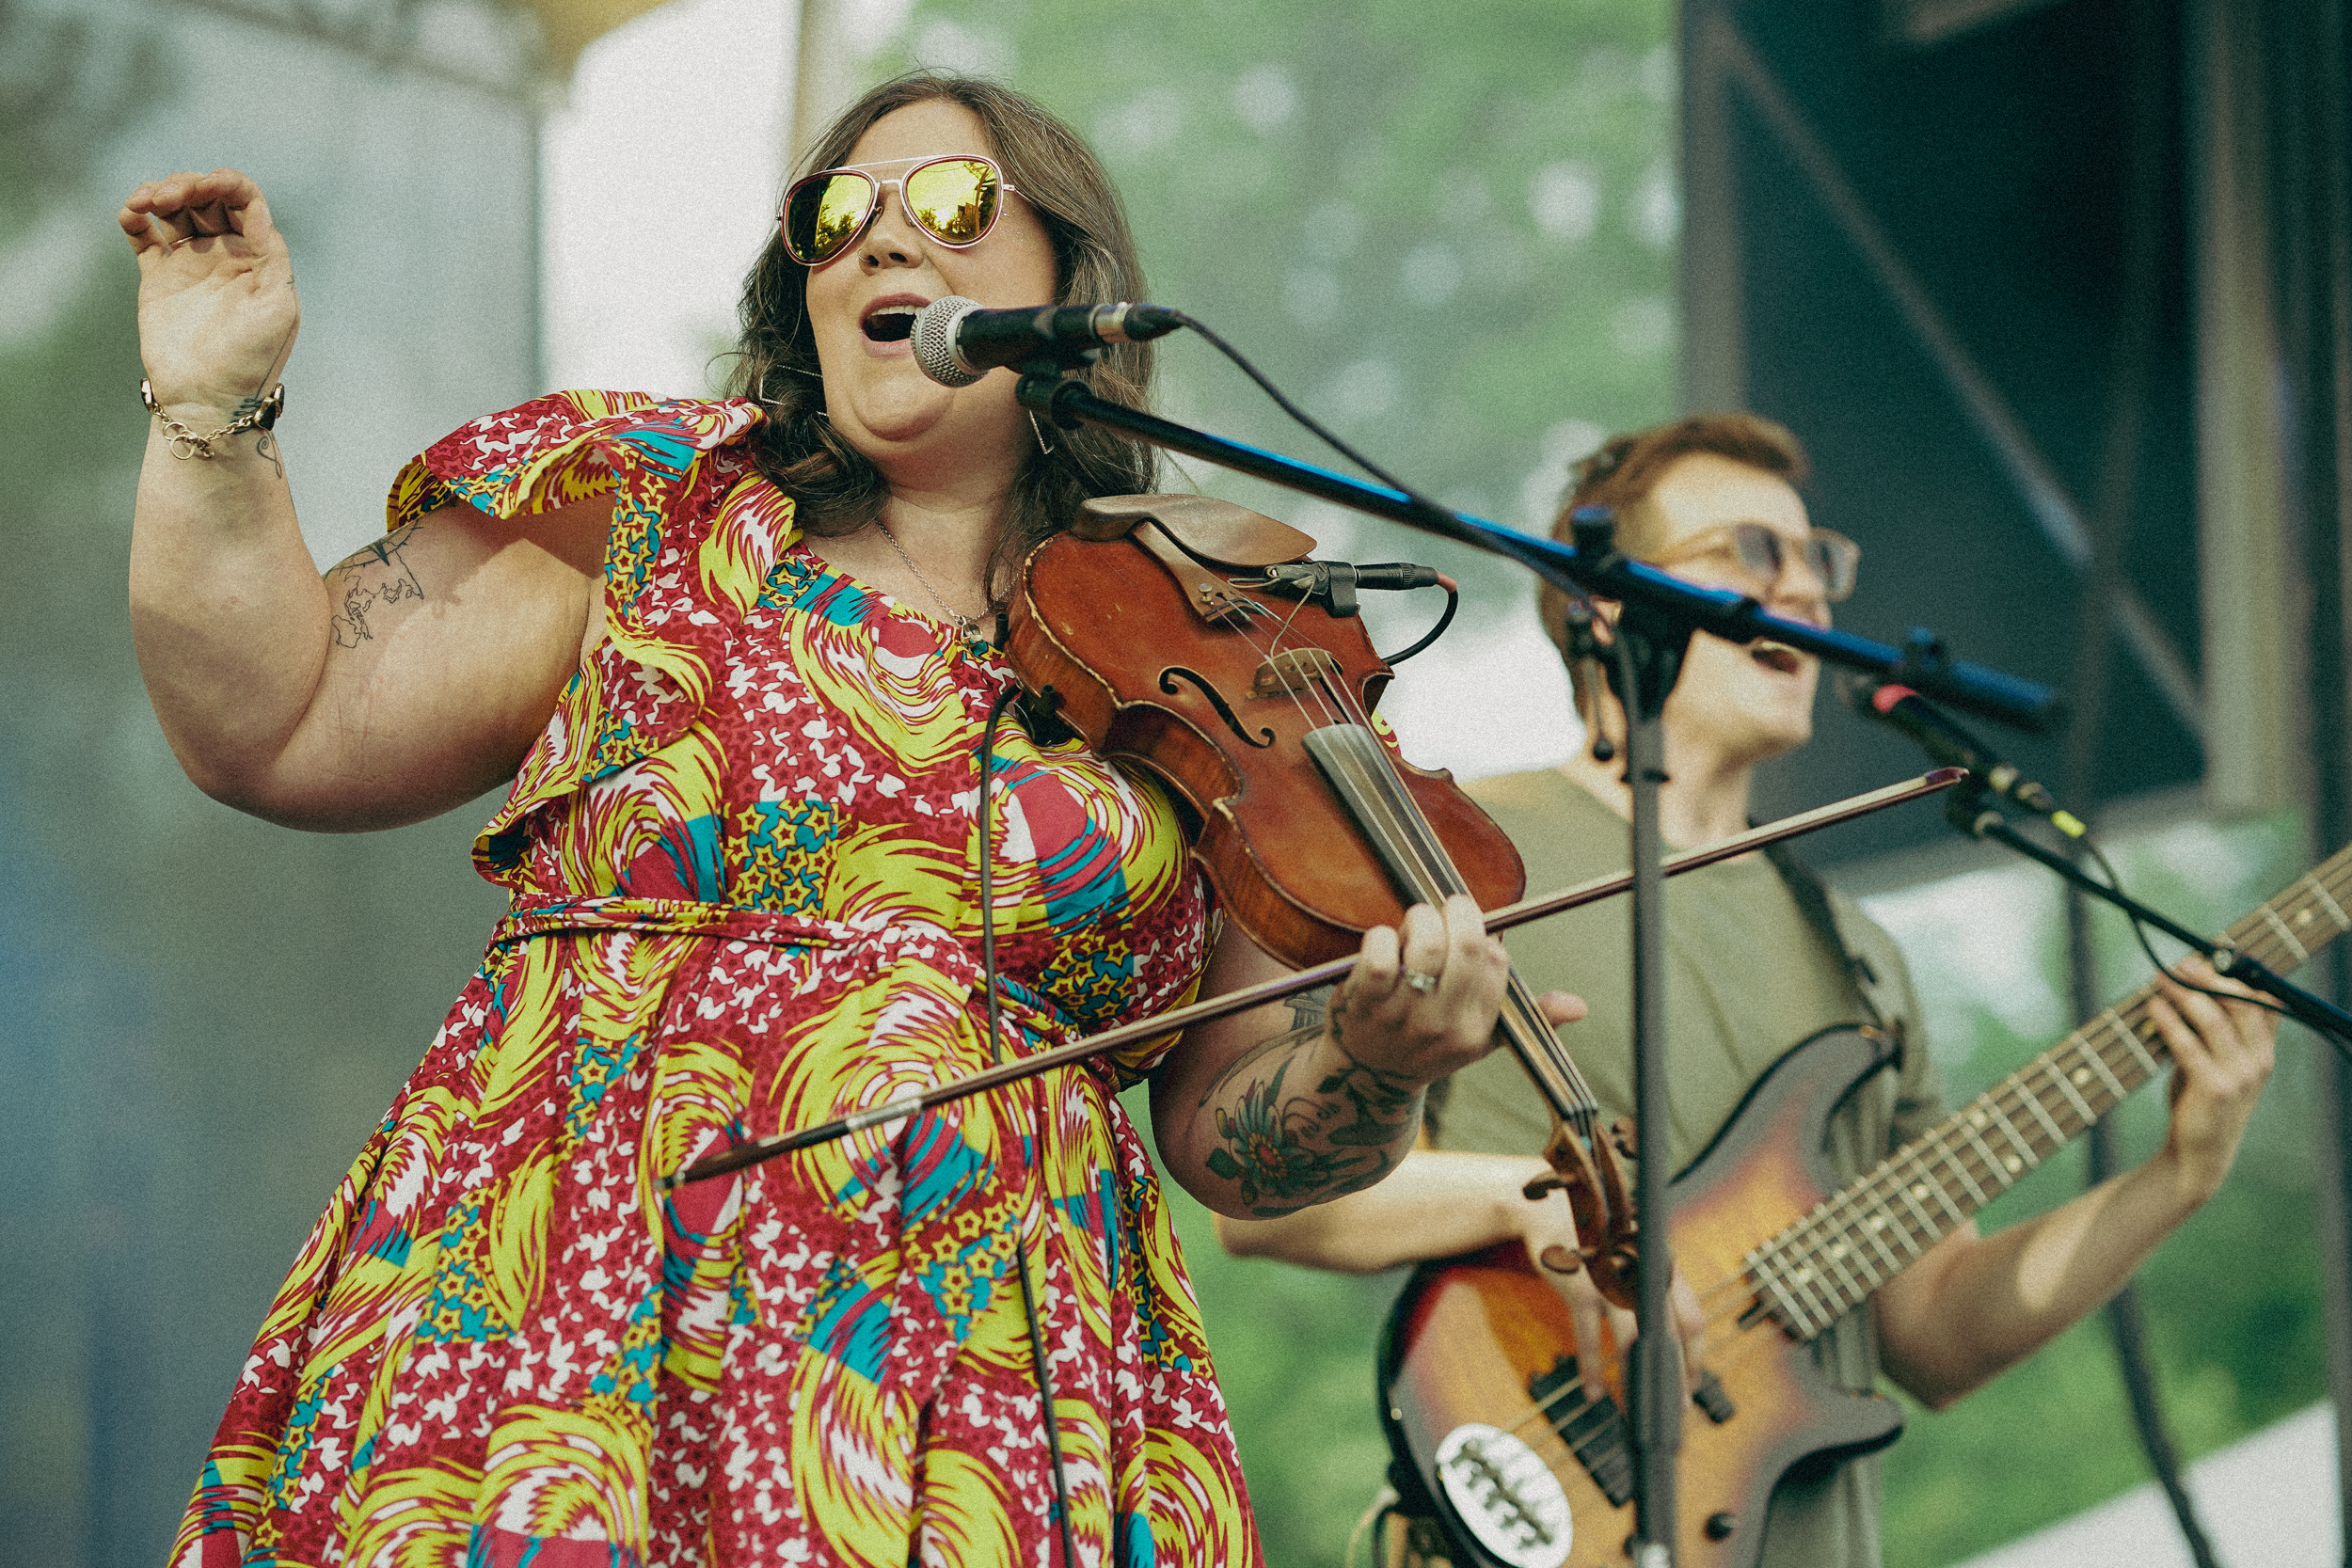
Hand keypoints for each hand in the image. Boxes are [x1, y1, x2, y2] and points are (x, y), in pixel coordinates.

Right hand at [119, 169, 298, 412]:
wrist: (208, 398)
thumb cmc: (250, 359)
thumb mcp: (277, 309)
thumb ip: (272, 259)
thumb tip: (260, 215)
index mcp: (259, 258)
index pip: (246, 202)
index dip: (228, 183)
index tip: (209, 183)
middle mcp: (226, 254)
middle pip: (206, 198)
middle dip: (189, 185)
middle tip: (170, 196)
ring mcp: (191, 264)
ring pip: (174, 210)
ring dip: (159, 193)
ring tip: (145, 201)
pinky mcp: (159, 278)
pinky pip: (143, 236)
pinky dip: (134, 217)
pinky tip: (131, 215)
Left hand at [1330, 894, 1581, 1083]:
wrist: (1366, 1080)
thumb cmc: (1429, 1045)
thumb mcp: (1482, 1040)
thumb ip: (1530, 1017)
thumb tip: (1579, 1005)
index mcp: (1477, 1029)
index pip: (1497, 962)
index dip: (1482, 939)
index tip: (1465, 939)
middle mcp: (1444, 1026)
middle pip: (1466, 944)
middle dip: (1456, 912)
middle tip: (1444, 910)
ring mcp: (1403, 1016)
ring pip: (1426, 944)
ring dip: (1419, 918)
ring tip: (1413, 924)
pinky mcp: (1365, 1004)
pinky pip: (1381, 955)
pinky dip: (1381, 936)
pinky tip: (1383, 941)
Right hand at [1524, 1191, 1707, 1400]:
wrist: (1548, 1208)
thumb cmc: (1596, 1237)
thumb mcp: (1632, 1254)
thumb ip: (1653, 1287)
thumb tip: (1670, 1337)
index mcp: (1662, 1266)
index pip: (1692, 1320)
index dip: (1695, 1359)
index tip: (1690, 1386)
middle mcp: (1642, 1273)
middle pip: (1668, 1336)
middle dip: (1672, 1380)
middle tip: (1672, 1409)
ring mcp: (1611, 1280)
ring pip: (1632, 1342)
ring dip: (1634, 1383)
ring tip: (1634, 1411)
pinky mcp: (1580, 1287)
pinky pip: (1589, 1338)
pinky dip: (1591, 1369)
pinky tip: (1592, 1391)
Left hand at [2151, 953, 2277, 1204]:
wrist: (2200, 1153)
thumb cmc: (2203, 1098)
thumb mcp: (2218, 1061)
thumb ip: (2214, 1028)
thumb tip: (2188, 981)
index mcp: (2264, 1050)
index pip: (2263, 1000)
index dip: (2236, 974)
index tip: (2205, 955)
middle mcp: (2260, 1060)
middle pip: (2240, 1003)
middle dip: (2208, 977)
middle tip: (2179, 962)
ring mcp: (2241, 1076)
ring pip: (2215, 1019)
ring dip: (2184, 993)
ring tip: (2160, 977)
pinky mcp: (2216, 1089)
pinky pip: (2190, 1046)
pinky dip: (2169, 1021)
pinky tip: (2153, 1006)